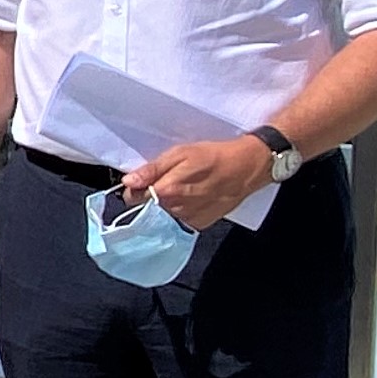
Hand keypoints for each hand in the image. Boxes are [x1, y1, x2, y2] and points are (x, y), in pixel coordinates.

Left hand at [133, 136, 271, 231]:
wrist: (247, 167)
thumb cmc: (214, 157)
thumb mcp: (180, 154)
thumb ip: (152, 170)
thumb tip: (128, 181)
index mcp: (166, 191)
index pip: (132, 198)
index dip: (134, 188)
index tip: (141, 180)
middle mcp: (175, 210)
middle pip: (147, 207)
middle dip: (152, 195)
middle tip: (169, 180)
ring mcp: (188, 219)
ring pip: (163, 214)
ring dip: (168, 203)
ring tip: (186, 186)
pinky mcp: (200, 223)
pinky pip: (181, 219)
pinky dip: (183, 210)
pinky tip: (195, 197)